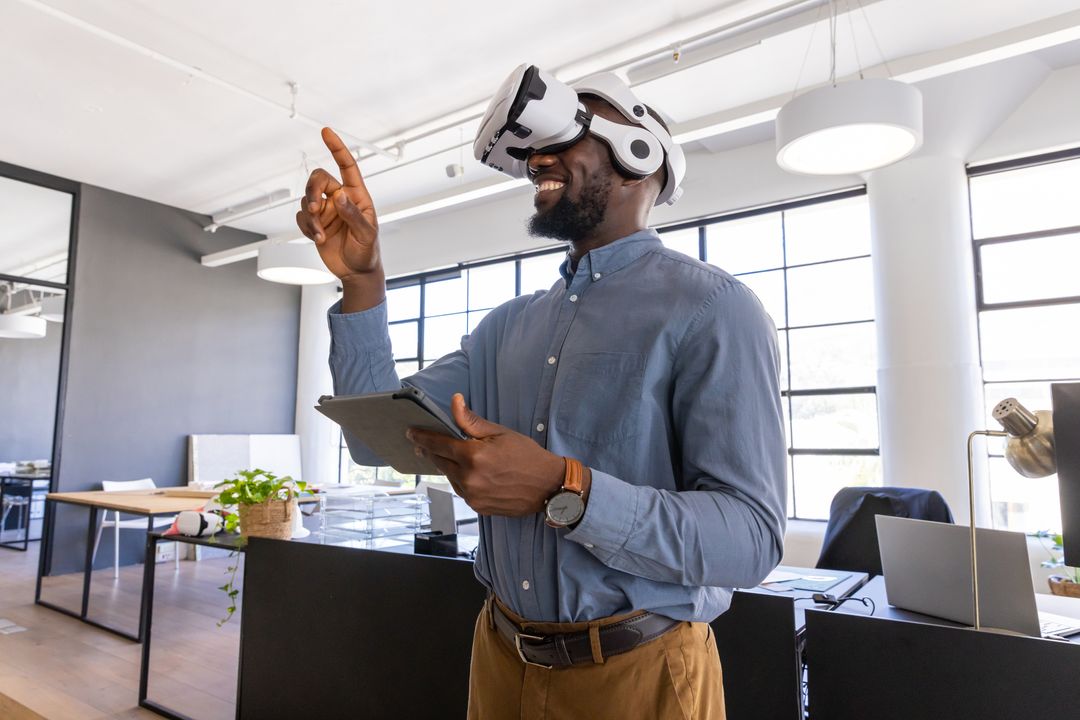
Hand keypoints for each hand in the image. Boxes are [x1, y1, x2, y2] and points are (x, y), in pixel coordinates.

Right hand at [296, 128, 384, 310]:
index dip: (337, 148)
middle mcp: (340, 198)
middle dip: (312, 190)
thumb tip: (339, 195)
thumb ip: (353, 214)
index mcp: (356, 195)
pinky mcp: (315, 223)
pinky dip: (306, 226)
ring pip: (307, 199)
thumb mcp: (366, 233)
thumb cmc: (367, 250)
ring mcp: (326, 210)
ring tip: (320, 234)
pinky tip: (316, 238)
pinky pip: (301, 216)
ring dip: (310, 217)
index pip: (347, 166)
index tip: (326, 132)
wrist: (356, 271)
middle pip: (318, 179)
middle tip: (315, 208)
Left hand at [406, 394, 569, 516]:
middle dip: (430, 452)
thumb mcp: (500, 433)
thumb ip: (471, 421)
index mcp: (474, 456)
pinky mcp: (478, 507)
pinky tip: (468, 473)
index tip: (411, 433)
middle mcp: (469, 478)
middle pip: (440, 462)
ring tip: (449, 457)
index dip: (422, 438)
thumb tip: (454, 402)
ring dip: (447, 466)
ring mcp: (472, 496)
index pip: (438, 444)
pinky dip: (461, 480)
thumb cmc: (527, 456)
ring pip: (450, 477)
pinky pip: (461, 490)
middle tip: (421, 444)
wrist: (548, 486)